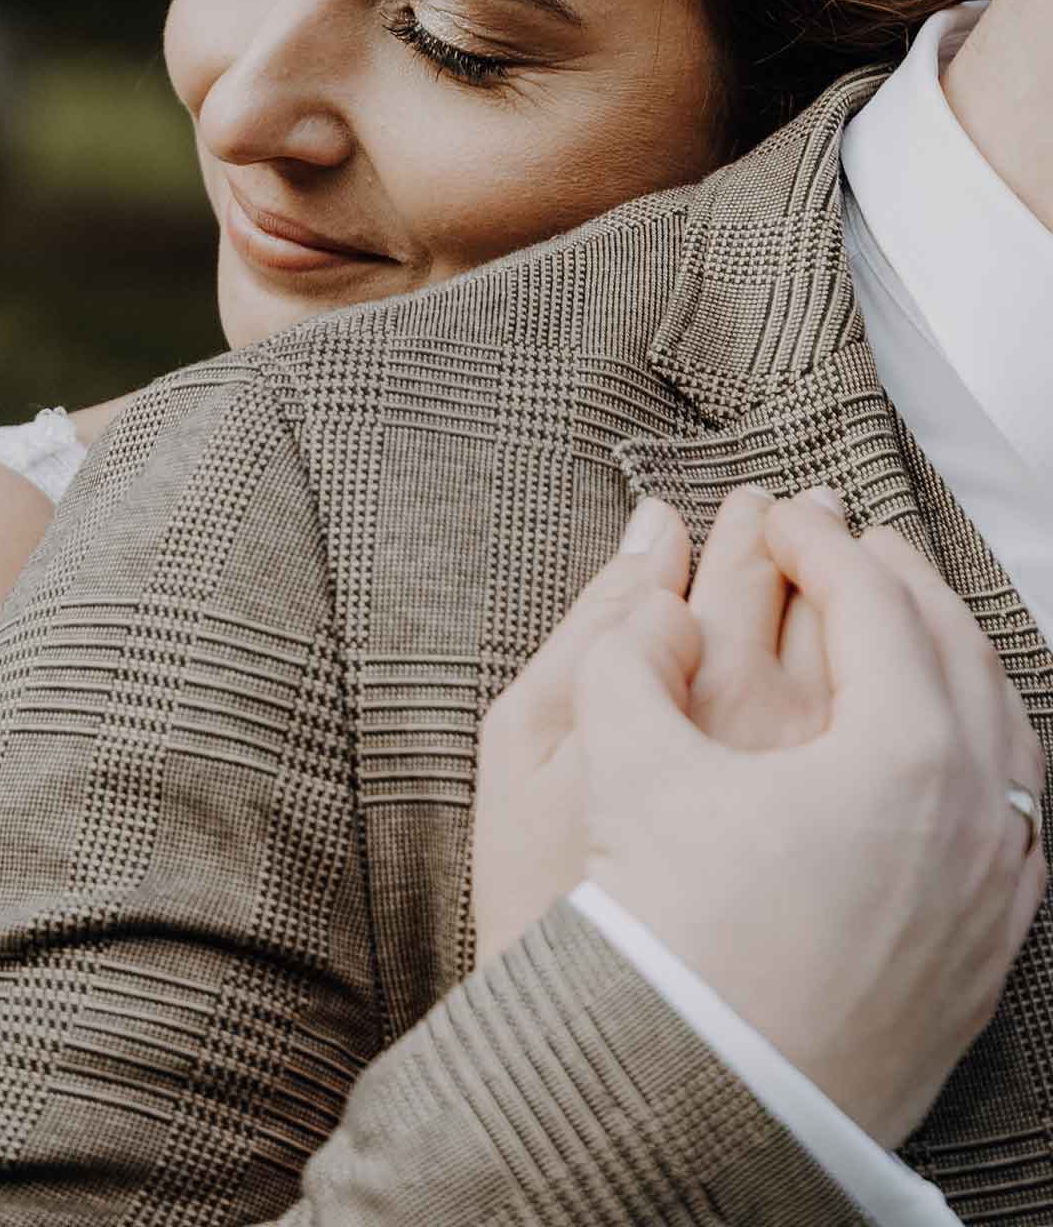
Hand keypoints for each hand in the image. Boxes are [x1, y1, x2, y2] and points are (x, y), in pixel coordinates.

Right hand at [472, 486, 1047, 1148]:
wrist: (697, 1115)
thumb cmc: (662, 945)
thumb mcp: (617, 773)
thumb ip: (624, 651)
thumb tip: (650, 589)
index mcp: (899, 751)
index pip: (868, 601)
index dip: (812, 541)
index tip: (772, 515)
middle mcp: (972, 812)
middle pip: (954, 648)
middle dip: (896, 577)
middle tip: (843, 540)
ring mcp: (991, 887)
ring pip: (1004, 730)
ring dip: (952, 655)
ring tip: (904, 622)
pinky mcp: (986, 950)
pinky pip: (1017, 813)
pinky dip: (986, 747)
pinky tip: (951, 747)